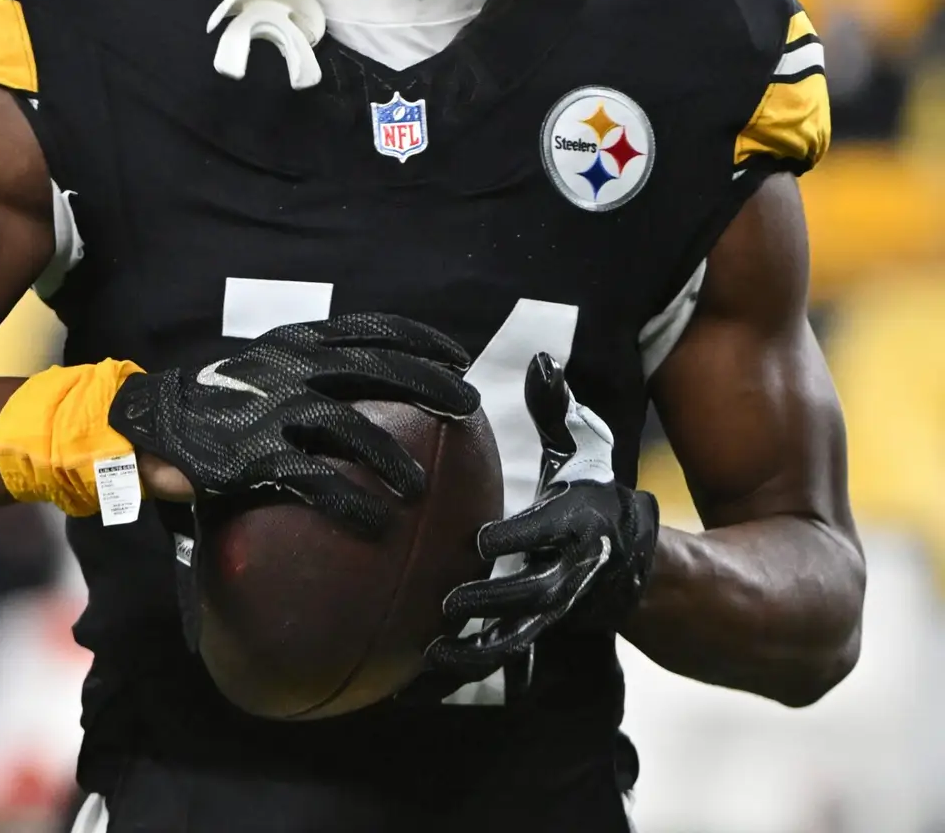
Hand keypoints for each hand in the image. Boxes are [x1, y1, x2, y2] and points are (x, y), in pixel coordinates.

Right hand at [108, 312, 478, 535]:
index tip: (456, 354)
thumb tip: (369, 392)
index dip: (418, 339)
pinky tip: (376, 523)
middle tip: (466, 406)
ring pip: (350, 427)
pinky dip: (350, 500)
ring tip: (421, 487)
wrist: (154, 423)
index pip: (369, 329)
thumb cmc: (220, 401)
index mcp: (296, 343)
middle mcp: (290, 368)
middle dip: (427, 384)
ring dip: (392, 457)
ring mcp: (273, 409)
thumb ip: (310, 373)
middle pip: (375, 370)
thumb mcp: (266, 369)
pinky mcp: (254, 455)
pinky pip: (314, 480)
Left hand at [427, 353, 656, 678]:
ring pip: (513, 640)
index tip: (483, 539)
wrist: (633, 565)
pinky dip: (459, 676)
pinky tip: (412, 685)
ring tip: (429, 656)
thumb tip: (541, 359)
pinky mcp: (534, 636)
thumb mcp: (583, 449)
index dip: (519, 537)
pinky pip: (496, 662)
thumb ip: (558, 408)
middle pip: (530, 594)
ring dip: (473, 652)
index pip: (547, 532)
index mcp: (576, 525)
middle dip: (492, 600)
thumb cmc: (594, 496)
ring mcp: (551, 613)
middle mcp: (567, 574)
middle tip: (449, 601)